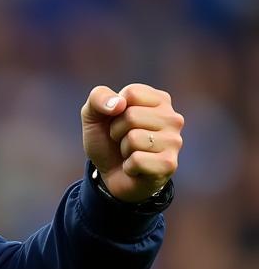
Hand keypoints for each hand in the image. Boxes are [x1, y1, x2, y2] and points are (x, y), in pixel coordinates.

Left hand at [81, 83, 183, 202]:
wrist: (110, 175)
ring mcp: (174, 141)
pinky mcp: (169, 164)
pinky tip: (135, 168)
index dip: (114, 110)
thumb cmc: (107, 140)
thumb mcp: (94, 115)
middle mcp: (173, 118)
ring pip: (134, 138)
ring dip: (123, 149)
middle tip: (122, 140)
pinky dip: (128, 166)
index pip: (131, 93)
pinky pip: (137, 160)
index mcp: (159, 100)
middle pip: (131, 115)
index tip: (117, 120)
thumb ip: (98, 98)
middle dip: (116, 131)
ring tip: (129, 153)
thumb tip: (118, 104)